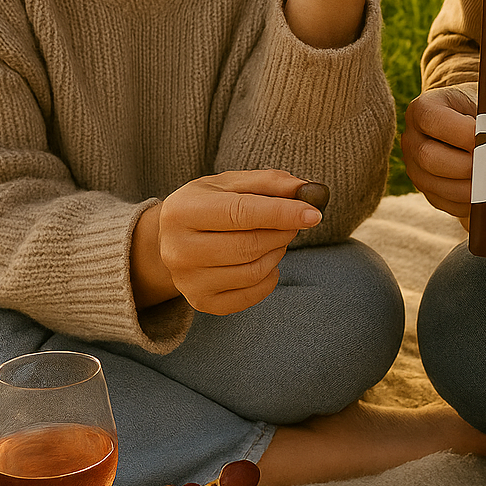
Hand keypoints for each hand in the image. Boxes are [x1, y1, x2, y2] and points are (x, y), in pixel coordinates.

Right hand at [131, 170, 322, 315]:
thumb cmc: (207, 206)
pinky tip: (266, 262)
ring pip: (253, 271)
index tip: (314, 214)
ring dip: (277, 253)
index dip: (282, 213)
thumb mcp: (230, 184)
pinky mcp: (201, 302)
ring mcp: (187, 280)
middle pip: (249, 245)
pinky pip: (251, 295)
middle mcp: (177, 249)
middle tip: (294, 222)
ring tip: (275, 239)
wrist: (171, 240)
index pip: (240, 213)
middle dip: (282, 233)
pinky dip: (270, 278)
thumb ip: (269, 183)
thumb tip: (307, 190)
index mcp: (182, 210)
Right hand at [402, 87, 476, 218]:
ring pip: (437, 185)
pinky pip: (446, 203)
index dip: (464, 132)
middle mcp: (411, 139)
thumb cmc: (480, 109)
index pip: (433, 121)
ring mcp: (415, 168)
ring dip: (472, 187)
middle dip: (468, 165)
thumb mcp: (482, 102)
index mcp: (421, 109)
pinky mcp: (427, 190)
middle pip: (429, 158)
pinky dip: (471, 202)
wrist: (472, 122)